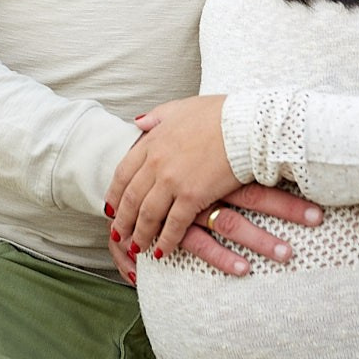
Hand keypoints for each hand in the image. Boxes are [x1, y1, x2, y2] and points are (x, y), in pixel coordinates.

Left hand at [105, 97, 242, 262]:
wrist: (246, 125)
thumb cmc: (219, 114)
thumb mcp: (180, 107)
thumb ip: (157, 117)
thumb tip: (139, 123)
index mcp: (152, 142)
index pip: (123, 173)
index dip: (115, 193)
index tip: (111, 208)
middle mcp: (156, 163)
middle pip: (131, 197)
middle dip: (123, 219)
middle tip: (119, 234)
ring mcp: (172, 181)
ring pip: (148, 214)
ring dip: (140, 234)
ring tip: (137, 248)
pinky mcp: (192, 196)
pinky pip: (174, 224)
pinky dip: (166, 240)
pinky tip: (162, 252)